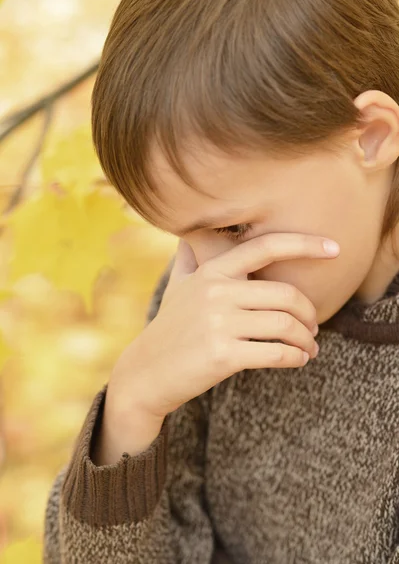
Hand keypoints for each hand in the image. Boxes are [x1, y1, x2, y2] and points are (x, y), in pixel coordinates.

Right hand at [110, 232, 339, 420]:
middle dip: (309, 313)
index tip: (334, 248)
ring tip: (309, 347)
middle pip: (286, 295)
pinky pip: (276, 353)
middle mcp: (216, 292)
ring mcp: (218, 324)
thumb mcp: (177, 286)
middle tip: (313, 326)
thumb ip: (190, 258)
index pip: (264, 247)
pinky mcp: (222, 355)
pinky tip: (298, 359)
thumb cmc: (169, 328)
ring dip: (307, 338)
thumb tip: (189, 233)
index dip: (304, 244)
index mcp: (212, 273)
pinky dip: (296, 357)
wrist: (146, 373)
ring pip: (285, 325)